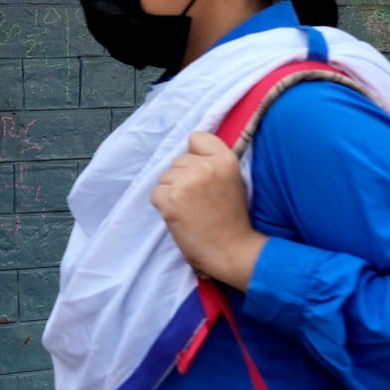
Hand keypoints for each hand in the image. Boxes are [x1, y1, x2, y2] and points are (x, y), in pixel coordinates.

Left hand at [151, 131, 268, 289]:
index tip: (202, 174)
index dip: (195, 156)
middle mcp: (206, 166)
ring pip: (165, 177)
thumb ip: (214, 163)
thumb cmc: (231, 220)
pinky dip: (164, 206)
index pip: (196, 138)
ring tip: (192, 211)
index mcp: (225, 159)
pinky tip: (181, 217)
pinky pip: (156, 194)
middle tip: (200, 201)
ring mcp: (187, 182)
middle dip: (183, 178)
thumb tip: (188, 150)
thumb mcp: (234, 181)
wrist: (231, 251)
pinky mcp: (171, 199)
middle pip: (177, 161)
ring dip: (172, 193)